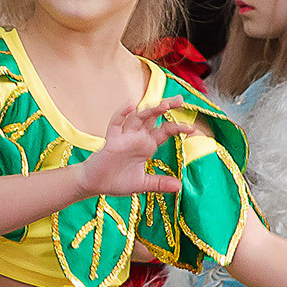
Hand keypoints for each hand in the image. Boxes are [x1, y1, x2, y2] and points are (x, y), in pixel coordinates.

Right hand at [73, 98, 191, 199]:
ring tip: (164, 105)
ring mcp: (124, 137)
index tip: (191, 129)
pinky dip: (122, 114)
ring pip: (138, 118)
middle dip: (166, 107)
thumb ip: (159, 183)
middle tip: (179, 99)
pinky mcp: (111, 140)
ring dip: (150, 110)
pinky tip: (130, 105)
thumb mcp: (142, 184)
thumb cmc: (116, 181)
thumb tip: (178, 187)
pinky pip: (116, 124)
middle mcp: (137, 138)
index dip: (177, 127)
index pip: (164, 131)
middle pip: (153, 117)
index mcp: (146, 146)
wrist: (94, 185)